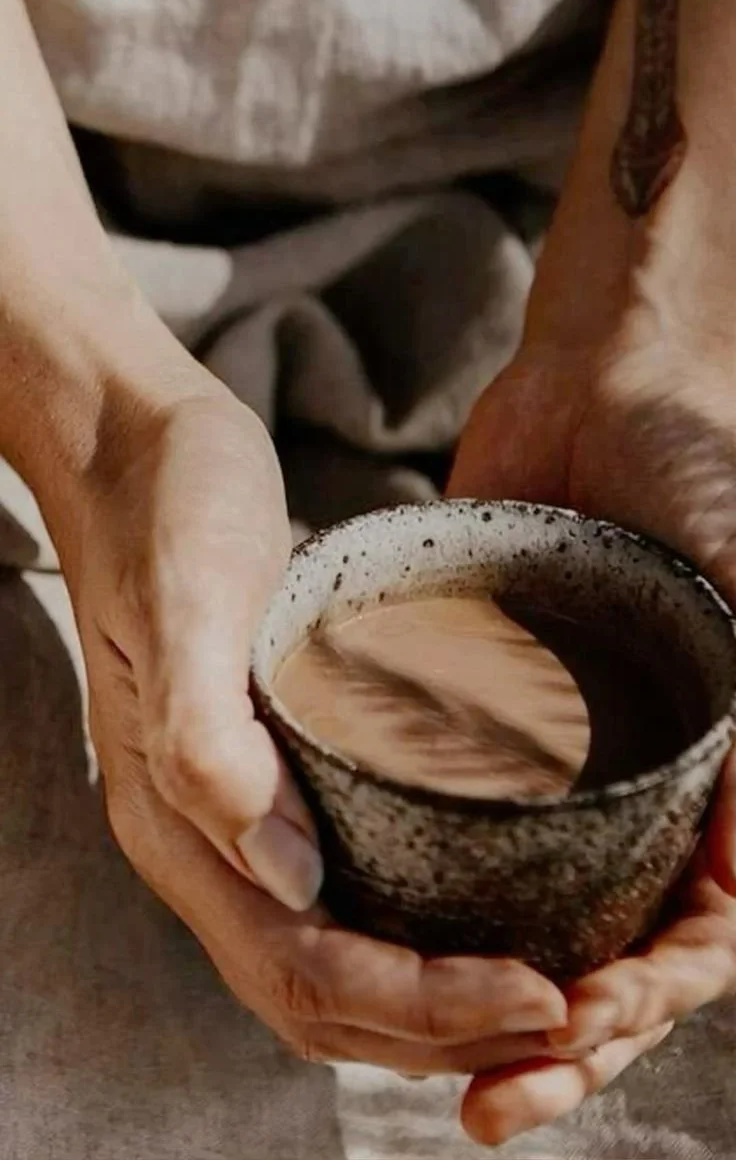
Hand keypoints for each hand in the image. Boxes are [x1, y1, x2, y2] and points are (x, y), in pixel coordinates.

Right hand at [51, 375, 569, 1074]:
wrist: (132, 445)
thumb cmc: (163, 506)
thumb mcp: (183, 601)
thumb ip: (209, 744)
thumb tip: (290, 879)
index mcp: (173, 818)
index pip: (302, 967)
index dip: (419, 1002)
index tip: (533, 989)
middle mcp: (198, 839)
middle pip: (321, 995)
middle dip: (440, 1028)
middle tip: (562, 1013)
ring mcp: (227, 813)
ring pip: (328, 962)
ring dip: (427, 1004)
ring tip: (532, 994)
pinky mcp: (264, 773)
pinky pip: (334, 899)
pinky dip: (407, 939)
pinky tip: (471, 913)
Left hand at [450, 309, 735, 1143]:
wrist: (604, 386)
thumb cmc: (702, 472)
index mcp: (721, 779)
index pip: (701, 933)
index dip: (652, 998)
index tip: (581, 1020)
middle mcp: (643, 788)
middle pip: (614, 949)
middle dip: (565, 1037)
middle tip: (491, 1102)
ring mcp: (562, 765)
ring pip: (535, 913)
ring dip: (491, 997)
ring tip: (424, 1059)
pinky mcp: (485, 726)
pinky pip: (461, 825)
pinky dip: (434, 893)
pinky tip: (375, 935)